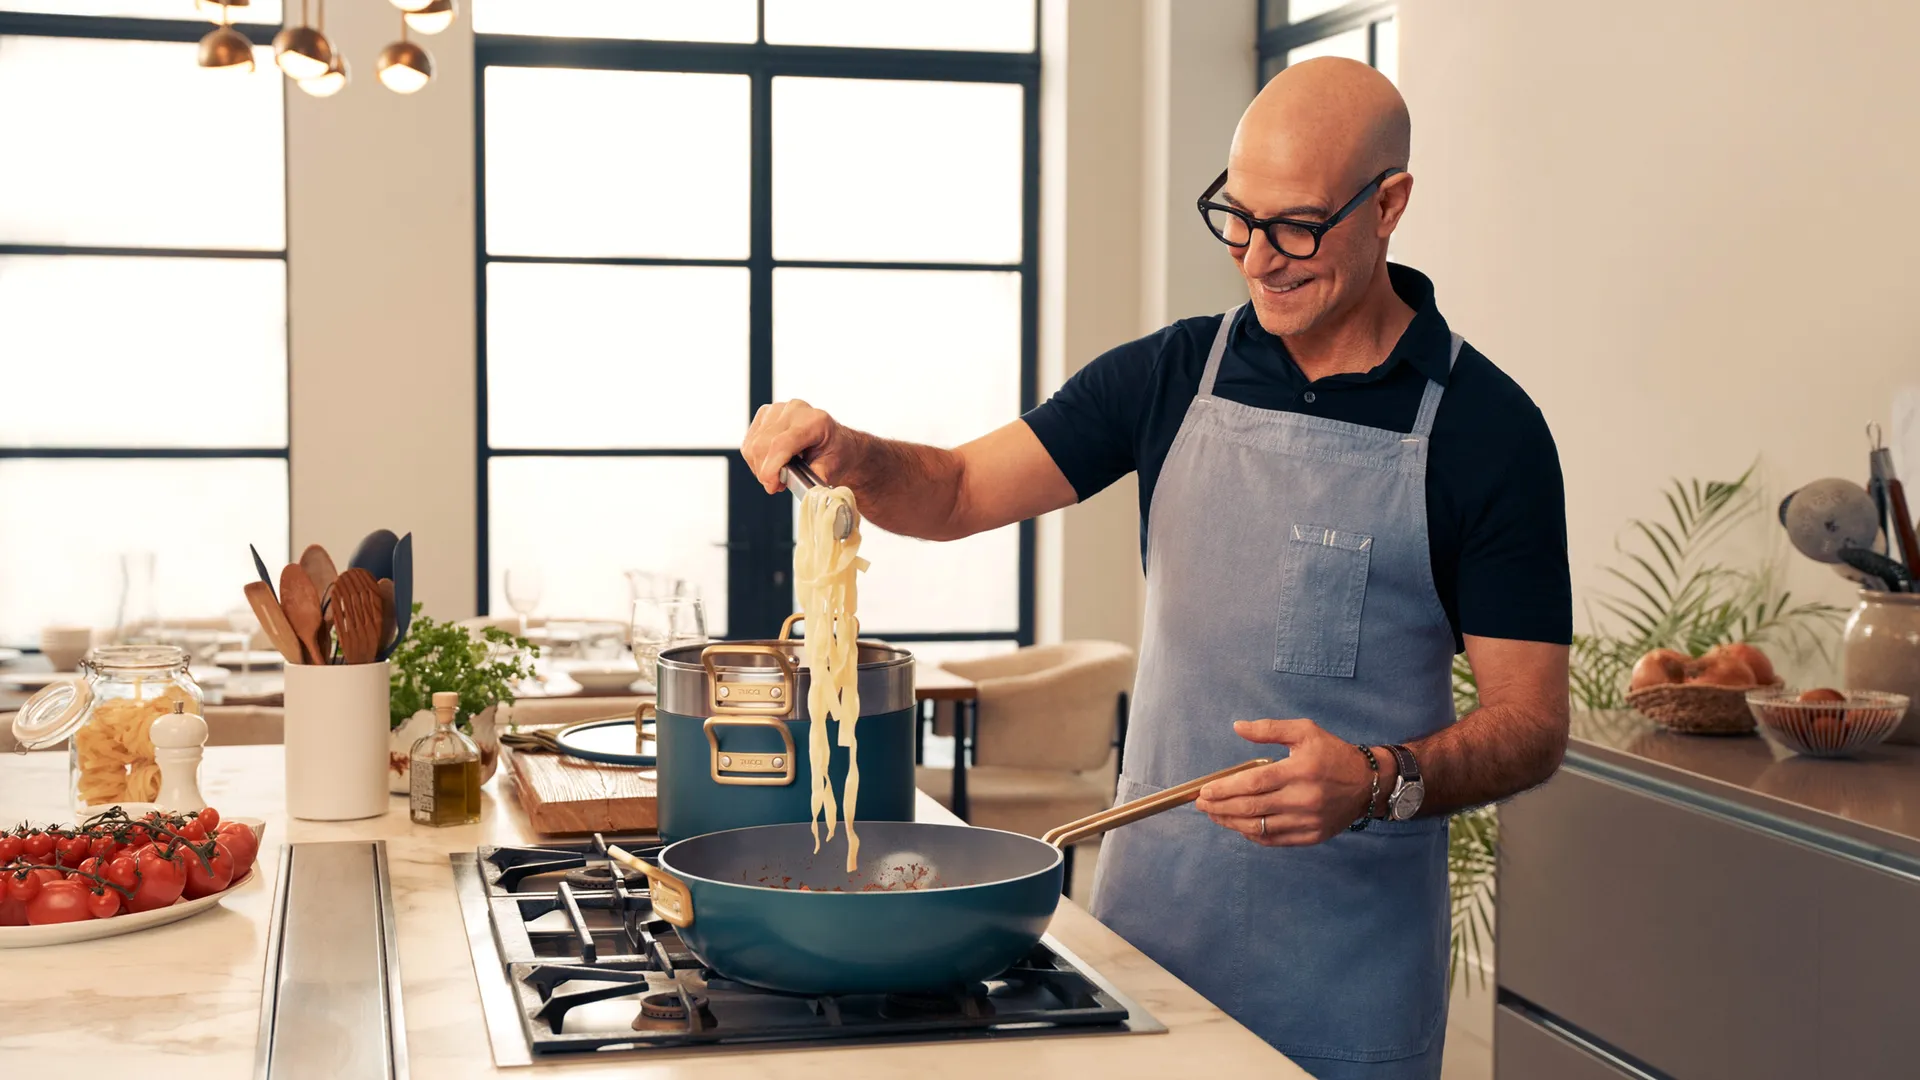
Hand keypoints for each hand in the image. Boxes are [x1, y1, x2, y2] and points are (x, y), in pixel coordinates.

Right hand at [741, 399, 842, 494]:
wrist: (835, 443)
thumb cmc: (835, 454)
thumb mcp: (833, 468)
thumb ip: (817, 477)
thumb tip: (808, 492)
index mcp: (815, 421)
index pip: (781, 443)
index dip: (771, 468)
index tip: (771, 486)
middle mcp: (795, 410)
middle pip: (762, 445)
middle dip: (765, 472)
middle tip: (776, 485)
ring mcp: (778, 409)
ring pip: (753, 445)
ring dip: (760, 467)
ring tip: (777, 475)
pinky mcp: (765, 414)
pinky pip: (749, 442)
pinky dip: (755, 459)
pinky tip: (771, 464)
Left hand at [1192, 719, 1377, 845]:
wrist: (1367, 783)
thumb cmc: (1332, 754)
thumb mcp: (1304, 731)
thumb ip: (1269, 729)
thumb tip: (1237, 727)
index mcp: (1299, 771)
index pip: (1254, 782)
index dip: (1226, 788)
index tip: (1205, 791)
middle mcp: (1303, 799)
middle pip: (1252, 807)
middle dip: (1220, 807)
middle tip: (1201, 804)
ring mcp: (1308, 821)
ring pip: (1259, 827)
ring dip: (1231, 822)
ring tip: (1214, 815)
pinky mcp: (1312, 836)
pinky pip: (1274, 840)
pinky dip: (1252, 835)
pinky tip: (1238, 826)